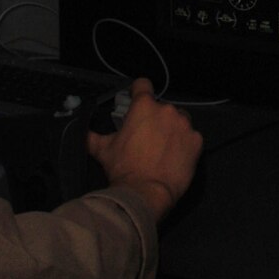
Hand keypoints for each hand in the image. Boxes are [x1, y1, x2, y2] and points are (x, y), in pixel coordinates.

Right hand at [84, 78, 202, 223]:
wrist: (145, 194)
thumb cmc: (123, 168)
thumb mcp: (103, 150)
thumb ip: (92, 136)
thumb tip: (81, 131)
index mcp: (144, 106)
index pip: (142, 84)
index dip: (138, 91)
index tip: (136, 101)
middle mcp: (167, 110)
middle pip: (162, 107)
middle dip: (155, 119)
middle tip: (147, 137)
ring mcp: (185, 125)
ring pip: (179, 121)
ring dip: (172, 129)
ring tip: (162, 148)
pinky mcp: (197, 141)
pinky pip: (191, 138)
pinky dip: (185, 145)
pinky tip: (175, 157)